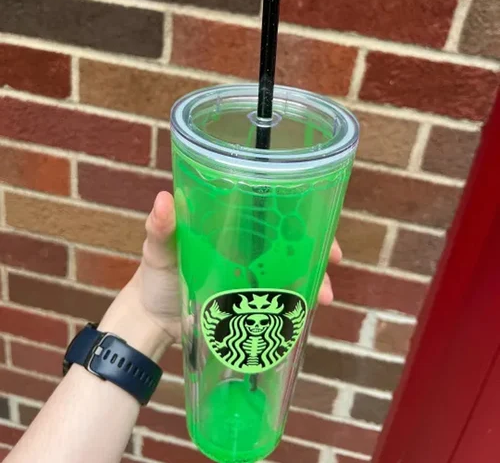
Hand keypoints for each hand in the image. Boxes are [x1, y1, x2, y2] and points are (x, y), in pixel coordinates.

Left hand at [100, 191, 341, 357]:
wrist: (152, 319)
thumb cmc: (154, 277)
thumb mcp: (158, 250)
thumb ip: (160, 228)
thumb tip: (165, 200)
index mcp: (229, 225)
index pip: (270, 210)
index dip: (297, 213)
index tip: (319, 220)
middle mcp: (246, 245)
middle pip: (290, 239)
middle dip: (318, 246)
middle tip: (333, 259)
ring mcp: (252, 272)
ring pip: (293, 268)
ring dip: (314, 278)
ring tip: (324, 296)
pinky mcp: (252, 299)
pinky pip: (282, 296)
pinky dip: (298, 302)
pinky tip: (307, 314)